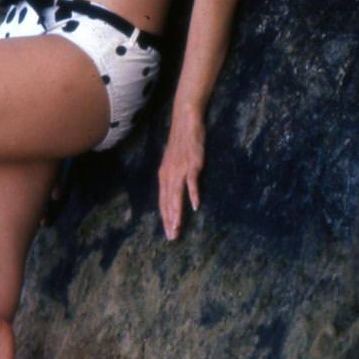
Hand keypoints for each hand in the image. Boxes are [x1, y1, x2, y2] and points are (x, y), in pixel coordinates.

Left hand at [158, 108, 204, 240]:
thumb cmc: (181, 142)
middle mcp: (169, 174)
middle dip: (169, 220)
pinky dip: (193, 194)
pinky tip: (195, 205)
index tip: (168, 232)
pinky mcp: (192, 164)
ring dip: (177, 212)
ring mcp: (180, 169)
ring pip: (176, 195)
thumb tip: (175, 191)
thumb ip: (173, 177)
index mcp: (164, 175)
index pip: (163, 201)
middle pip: (168, 201)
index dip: (165, 217)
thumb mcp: (173, 162)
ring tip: (178, 227)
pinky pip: (191, 182)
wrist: (185, 122)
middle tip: (172, 237)